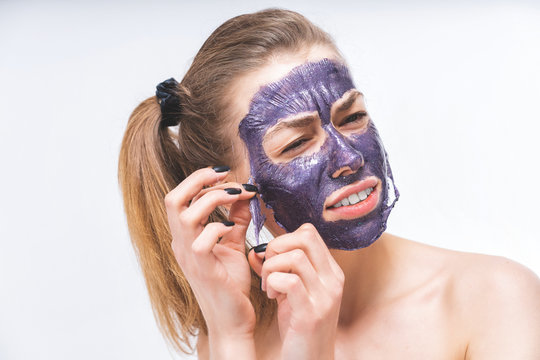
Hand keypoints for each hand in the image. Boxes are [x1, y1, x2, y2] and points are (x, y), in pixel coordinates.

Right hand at [164, 167, 256, 341]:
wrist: (233, 321)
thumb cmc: (231, 285)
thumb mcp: (233, 245)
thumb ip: (236, 220)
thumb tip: (245, 194)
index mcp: (185, 237)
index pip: (177, 197)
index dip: (198, 179)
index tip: (227, 175)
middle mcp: (181, 244)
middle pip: (172, 198)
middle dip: (199, 179)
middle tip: (227, 175)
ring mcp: (188, 256)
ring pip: (185, 213)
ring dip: (214, 197)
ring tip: (238, 195)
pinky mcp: (202, 269)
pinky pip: (202, 239)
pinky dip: (220, 226)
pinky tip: (234, 229)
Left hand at [249, 223, 344, 359]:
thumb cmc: (299, 329)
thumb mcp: (291, 294)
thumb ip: (279, 270)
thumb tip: (256, 251)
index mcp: (330, 272)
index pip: (309, 233)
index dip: (284, 238)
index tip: (273, 258)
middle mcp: (332, 280)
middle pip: (306, 237)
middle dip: (278, 246)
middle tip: (268, 267)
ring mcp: (325, 297)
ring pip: (296, 257)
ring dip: (272, 267)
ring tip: (269, 285)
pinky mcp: (311, 314)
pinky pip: (290, 281)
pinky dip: (273, 282)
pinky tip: (272, 295)